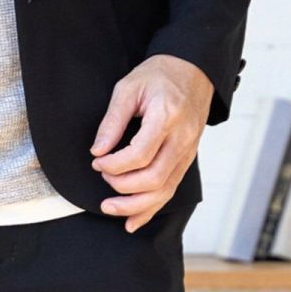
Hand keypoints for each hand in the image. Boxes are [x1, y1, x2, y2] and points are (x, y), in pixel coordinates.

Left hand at [90, 55, 213, 231]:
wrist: (192, 70)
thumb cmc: (159, 75)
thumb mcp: (129, 87)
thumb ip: (112, 121)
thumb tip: (98, 151)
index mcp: (167, 116)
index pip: (140, 155)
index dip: (114, 165)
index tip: (97, 161)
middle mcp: (182, 138)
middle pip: (153, 178)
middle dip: (122, 187)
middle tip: (103, 178)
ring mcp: (188, 152)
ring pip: (163, 191)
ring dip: (134, 206)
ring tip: (109, 208)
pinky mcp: (187, 160)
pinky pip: (170, 191)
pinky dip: (150, 210)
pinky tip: (132, 221)